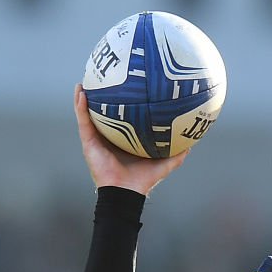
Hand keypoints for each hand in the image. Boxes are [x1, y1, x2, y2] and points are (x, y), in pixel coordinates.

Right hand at [73, 84, 188, 195]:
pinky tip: (81, 92)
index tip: (127, 89)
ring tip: (85, 80)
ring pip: (88, 114)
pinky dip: (80, 106)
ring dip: (84, 97)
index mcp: (123, 141)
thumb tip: (191, 142)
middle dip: (101, 98)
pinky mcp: (88, 142)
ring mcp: (96, 139)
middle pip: (103, 114)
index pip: (122, 120)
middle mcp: (109, 138)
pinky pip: (83, 120)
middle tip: (103, 79)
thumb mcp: (164, 164)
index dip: (123, 106)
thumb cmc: (142, 180)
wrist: (126, 192)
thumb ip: (176, 153)